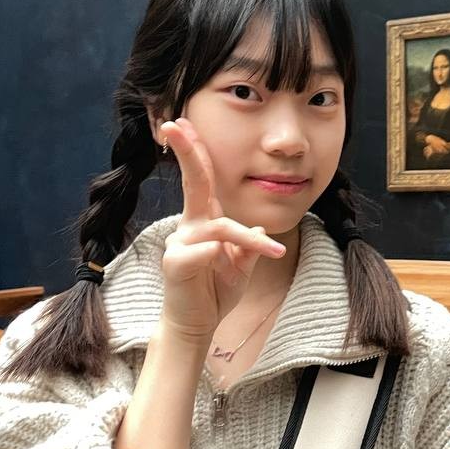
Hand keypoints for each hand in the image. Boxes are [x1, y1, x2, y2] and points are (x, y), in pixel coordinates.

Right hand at [158, 117, 286, 339]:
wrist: (197, 324)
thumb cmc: (215, 291)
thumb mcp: (241, 266)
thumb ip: (249, 246)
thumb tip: (260, 230)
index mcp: (206, 220)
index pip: (203, 179)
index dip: (195, 151)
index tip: (185, 123)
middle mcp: (191, 225)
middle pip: (193, 182)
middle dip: (186, 152)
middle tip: (173, 125)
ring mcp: (181, 243)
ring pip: (221, 227)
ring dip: (250, 241)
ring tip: (275, 253)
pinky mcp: (175, 263)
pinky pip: (204, 252)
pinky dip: (219, 257)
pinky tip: (221, 263)